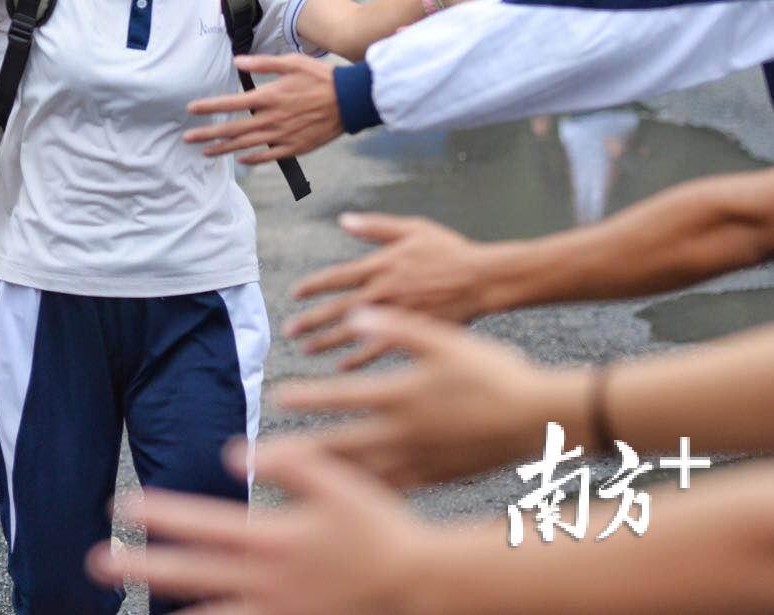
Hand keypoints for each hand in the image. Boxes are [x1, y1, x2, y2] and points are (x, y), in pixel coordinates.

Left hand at [88, 441, 430, 612]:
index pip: (203, 523)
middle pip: (191, 573)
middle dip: (142, 566)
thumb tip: (231, 451)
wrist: (421, 584)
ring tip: (135, 609)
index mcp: (275, 538)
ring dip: (171, 608)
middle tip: (97, 562)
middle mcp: (268, 580)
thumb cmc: (380, 528)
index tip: (122, 507)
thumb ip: (286, 462)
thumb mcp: (337, 482)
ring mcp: (280, 612)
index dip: (160, 515)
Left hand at [185, 54, 341, 163]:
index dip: (209, 107)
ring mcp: (283, 135)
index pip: (231, 104)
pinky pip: (269, 156)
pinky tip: (240, 159)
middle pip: (233, 129)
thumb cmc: (321, 77)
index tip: (192, 109)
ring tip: (206, 152)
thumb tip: (236, 61)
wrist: (351, 100)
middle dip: (208, 134)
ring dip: (224, 149)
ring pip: (247, 145)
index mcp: (270, 97)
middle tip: (187, 138)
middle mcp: (272, 119)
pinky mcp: (296, 147)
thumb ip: (262, 63)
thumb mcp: (291, 62)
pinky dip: (253, 159)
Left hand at [274, 307, 584, 487]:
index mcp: (403, 396)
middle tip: (269, 453)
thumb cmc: (494, 373)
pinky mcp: (437, 479)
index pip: (342, 397)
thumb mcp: (444, 340)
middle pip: (342, 445)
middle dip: (304, 448)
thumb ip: (397, 327)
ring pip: (363, 474)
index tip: (278, 398)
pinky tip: (348, 498)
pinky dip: (365, 493)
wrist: (542, 419)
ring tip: (297, 481)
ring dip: (327, 476)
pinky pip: (392, 490)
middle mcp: (406, 433)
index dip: (307, 397)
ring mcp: (421, 461)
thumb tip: (356, 313)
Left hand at [285, 213, 496, 366]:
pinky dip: (360, 359)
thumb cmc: (451, 251)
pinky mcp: (412, 332)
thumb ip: (376, 226)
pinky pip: (380, 349)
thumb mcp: (413, 228)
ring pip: (354, 331)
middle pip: (338, 308)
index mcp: (381, 265)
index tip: (294, 295)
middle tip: (289, 331)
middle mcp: (384, 291)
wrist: (484, 278)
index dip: (313, 286)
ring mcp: (397, 314)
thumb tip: (344, 219)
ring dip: (327, 341)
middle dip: (311, 320)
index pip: (336, 277)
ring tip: (306, 350)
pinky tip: (343, 367)